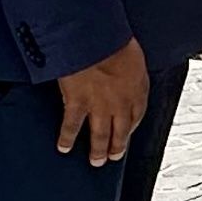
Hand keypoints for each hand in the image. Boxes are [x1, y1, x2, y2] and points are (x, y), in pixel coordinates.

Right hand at [57, 40, 151, 163]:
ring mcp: (99, 106)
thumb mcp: (133, 54)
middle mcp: (121, 102)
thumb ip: (131, 68)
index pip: (137, 115)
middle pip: (120, 131)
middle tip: (114, 157)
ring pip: (100, 135)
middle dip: (117, 146)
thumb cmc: (114, 39)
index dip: (132, 127)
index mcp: (136, 89)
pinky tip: (64, 147)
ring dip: (98, 150)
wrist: (96, 39)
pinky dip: (67, 138)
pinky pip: (72, 126)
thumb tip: (128, 70)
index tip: (127, 133)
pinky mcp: (77, 103)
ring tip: (96, 161)